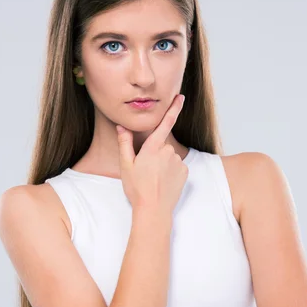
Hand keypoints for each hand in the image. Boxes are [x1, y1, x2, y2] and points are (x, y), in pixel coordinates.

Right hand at [116, 94, 187, 213]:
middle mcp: (168, 152)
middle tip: (145, 171)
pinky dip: (171, 172)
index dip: (174, 108)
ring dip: (163, 164)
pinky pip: (177, 167)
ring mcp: (178, 162)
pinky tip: (163, 183)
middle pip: (161, 146)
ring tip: (153, 179)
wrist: (154, 210)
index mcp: (153, 147)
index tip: (180, 97)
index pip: (165, 122)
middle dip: (155, 154)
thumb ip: (125, 143)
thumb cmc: (137, 188)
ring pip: (169, 157)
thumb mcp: (126, 165)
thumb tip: (122, 127)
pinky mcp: (185, 172)